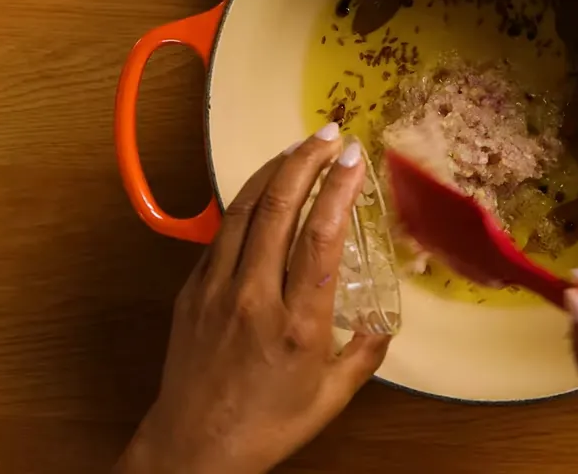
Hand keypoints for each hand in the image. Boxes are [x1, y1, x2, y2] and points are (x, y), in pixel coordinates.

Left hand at [115, 124, 390, 473]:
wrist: (193, 450)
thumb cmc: (267, 426)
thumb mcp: (333, 396)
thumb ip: (366, 351)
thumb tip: (385, 317)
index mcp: (298, 324)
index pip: (321, 238)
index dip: (338, 190)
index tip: (354, 159)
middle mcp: (255, 298)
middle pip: (279, 209)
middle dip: (306, 161)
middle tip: (330, 134)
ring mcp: (217, 290)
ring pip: (244, 211)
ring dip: (273, 171)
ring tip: (300, 148)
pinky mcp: (193, 291)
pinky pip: (222, 233)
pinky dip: (246, 202)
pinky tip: (264, 190)